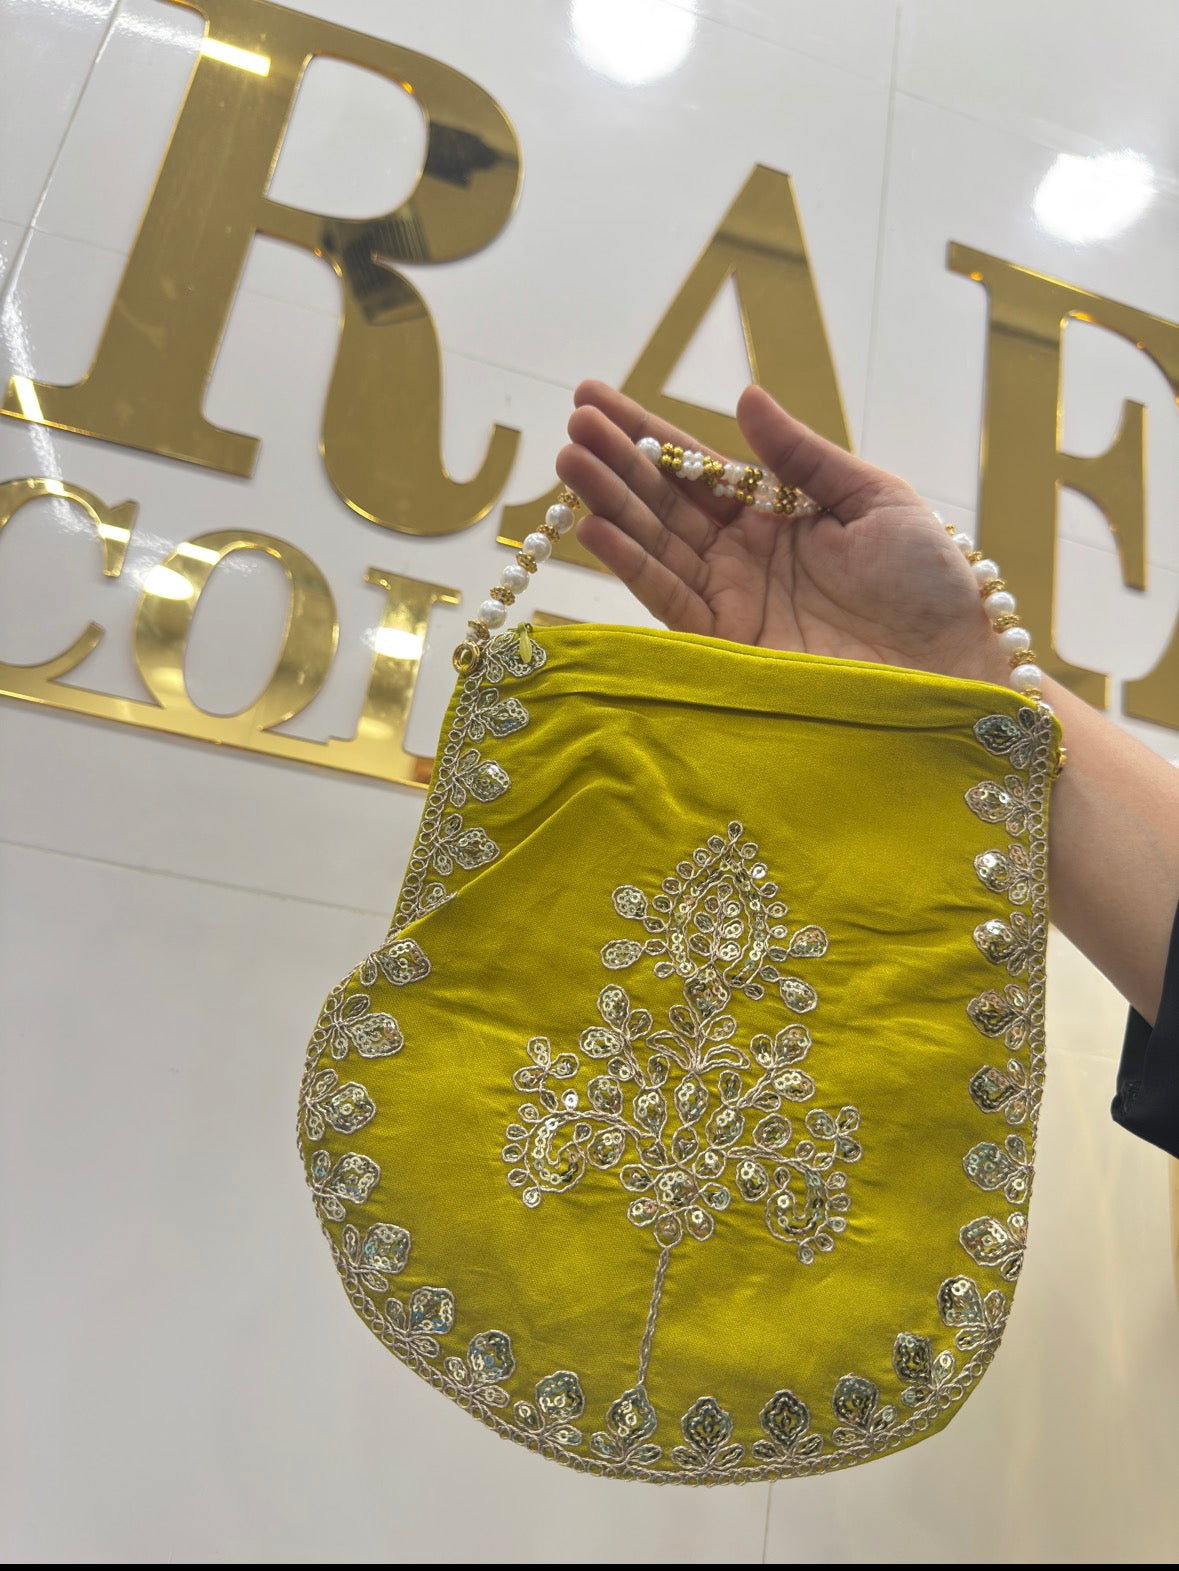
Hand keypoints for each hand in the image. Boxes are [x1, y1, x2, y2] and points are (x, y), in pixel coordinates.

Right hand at [557, 381, 1008, 684]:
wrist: (953, 665)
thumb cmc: (930, 581)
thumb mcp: (874, 498)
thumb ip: (802, 456)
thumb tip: (744, 399)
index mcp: (779, 513)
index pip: (699, 467)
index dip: (647, 434)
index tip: (596, 398)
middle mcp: (745, 554)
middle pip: (665, 501)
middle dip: (616, 461)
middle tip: (571, 421)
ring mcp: (732, 599)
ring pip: (656, 543)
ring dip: (609, 503)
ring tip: (568, 461)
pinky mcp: (727, 645)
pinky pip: (668, 597)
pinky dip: (630, 564)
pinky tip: (594, 526)